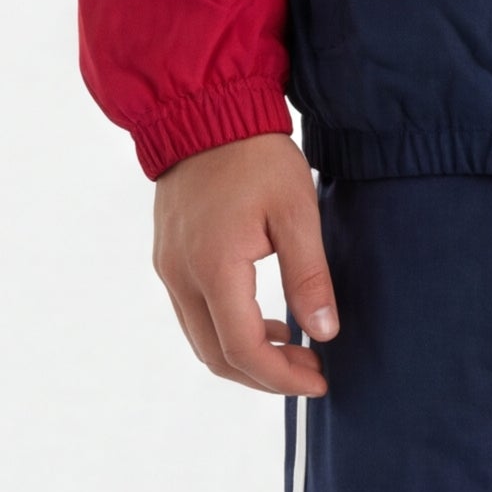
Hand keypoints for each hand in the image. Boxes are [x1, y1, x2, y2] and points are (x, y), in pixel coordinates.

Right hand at [152, 133, 338, 397]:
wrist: (203, 110)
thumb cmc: (255, 155)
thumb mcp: (297, 211)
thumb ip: (309, 276)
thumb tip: (324, 333)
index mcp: (214, 267)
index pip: (243, 349)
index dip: (281, 377)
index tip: (319, 381)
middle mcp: (180, 276)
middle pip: (216, 356)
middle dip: (265, 375)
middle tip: (311, 369)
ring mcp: (169, 268)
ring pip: (201, 341)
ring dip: (245, 357)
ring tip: (293, 348)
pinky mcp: (168, 258)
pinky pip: (193, 315)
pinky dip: (227, 331)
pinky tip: (264, 320)